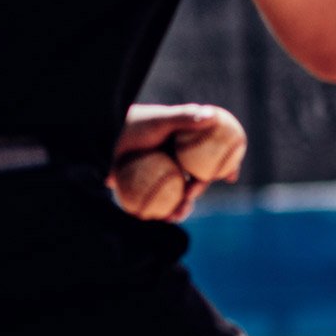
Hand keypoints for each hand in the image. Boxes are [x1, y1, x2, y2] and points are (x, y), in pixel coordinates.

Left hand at [108, 103, 246, 221]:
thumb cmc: (134, 122)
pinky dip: (160, 212)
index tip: (231, 177)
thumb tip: (212, 116)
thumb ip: (185, 118)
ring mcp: (160, 176)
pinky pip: (157, 203)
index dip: (224, 167)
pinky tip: (161, 220)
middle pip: (194, 180)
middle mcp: (174, 161)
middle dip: (197, 191)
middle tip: (192, 194)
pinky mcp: (145, 188)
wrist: (103, 135)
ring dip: (180, 207)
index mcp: (184, 145)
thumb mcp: (160, 119)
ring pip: (176, 195)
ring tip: (176, 214)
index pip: (209, 157)